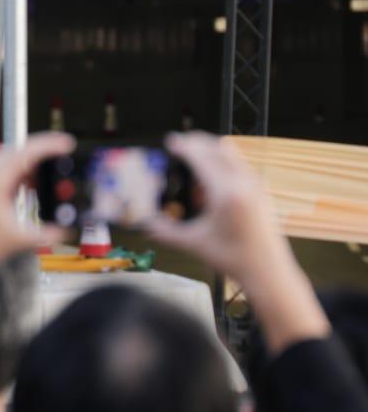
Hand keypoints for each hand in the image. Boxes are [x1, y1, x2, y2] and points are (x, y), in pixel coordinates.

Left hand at [0, 133, 73, 288]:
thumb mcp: (15, 240)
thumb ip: (45, 234)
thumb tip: (62, 231)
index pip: (27, 152)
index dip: (50, 145)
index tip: (65, 143)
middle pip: (14, 153)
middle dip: (37, 159)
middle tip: (53, 170)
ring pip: (0, 160)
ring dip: (20, 167)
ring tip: (33, 185)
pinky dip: (4, 174)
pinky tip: (11, 193)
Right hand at [144, 132, 324, 352]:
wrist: (268, 271)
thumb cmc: (232, 259)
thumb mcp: (193, 244)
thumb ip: (165, 232)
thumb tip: (144, 224)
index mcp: (225, 193)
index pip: (202, 158)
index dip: (184, 146)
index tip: (171, 141)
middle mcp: (243, 184)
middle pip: (218, 148)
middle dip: (198, 142)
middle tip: (180, 143)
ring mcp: (256, 186)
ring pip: (232, 155)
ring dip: (212, 151)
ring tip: (194, 161)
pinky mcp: (261, 192)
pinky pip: (240, 166)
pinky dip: (223, 163)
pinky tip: (211, 180)